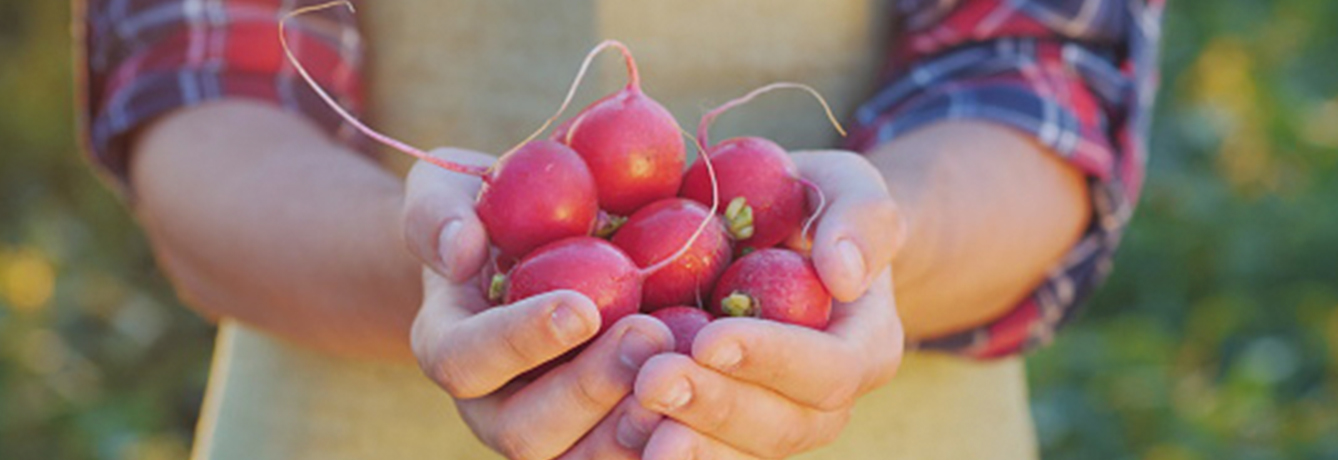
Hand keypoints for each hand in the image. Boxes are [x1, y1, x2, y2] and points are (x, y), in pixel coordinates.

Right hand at [404, 149, 674, 458]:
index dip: (521, 341)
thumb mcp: (447, 190)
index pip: (467, 361)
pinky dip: (669, 439)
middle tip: (650, 336)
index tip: (581, 307)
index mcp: (448, 346)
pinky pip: (630, 455)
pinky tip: (711, 399)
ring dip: (633, 428)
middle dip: (590, 390)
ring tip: (685, 374)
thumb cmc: (483, 212)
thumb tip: (460, 248)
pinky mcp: (598, 438)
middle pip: (526, 433)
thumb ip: (438, 214)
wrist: (523, 251)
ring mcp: (549, 433)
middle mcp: (491, 407)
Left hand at [632, 151, 904, 458]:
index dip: (773, 360)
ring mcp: (771, 424)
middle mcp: (823, 403)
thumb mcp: (847, 186)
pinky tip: (614, 434)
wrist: (774, 239)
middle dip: (715, 407)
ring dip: (685, 443)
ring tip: (630, 420)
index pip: (830, 370)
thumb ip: (861, 219)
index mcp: (864, 348)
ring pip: (736, 454)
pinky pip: (697, 450)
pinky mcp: (721, 432)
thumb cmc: (812, 206)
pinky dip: (651, 447)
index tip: (711, 338)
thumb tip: (844, 275)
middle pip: (780, 427)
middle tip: (654, 381)